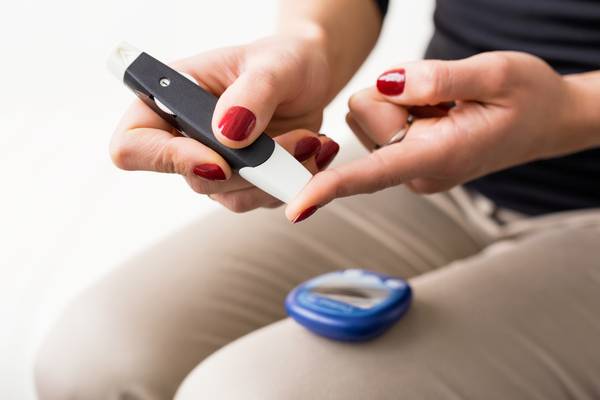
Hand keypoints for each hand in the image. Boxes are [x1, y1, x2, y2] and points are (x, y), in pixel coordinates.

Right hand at [110, 33, 339, 212]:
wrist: (311, 76)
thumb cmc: (284, 60)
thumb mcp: (272, 64)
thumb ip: (251, 94)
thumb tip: (227, 136)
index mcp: (171, 100)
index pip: (132, 147)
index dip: (167, 160)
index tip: (220, 157)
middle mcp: (185, 138)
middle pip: (195, 179)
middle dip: (252, 168)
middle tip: (299, 141)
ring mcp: (214, 163)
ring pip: (233, 196)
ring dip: (278, 177)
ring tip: (312, 141)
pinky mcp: (244, 180)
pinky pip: (261, 198)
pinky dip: (291, 183)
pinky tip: (313, 151)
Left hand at [285, 51, 579, 221]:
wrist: (545, 119)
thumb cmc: (528, 99)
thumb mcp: (497, 75)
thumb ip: (441, 79)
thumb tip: (388, 85)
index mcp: (439, 158)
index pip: (374, 173)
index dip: (332, 187)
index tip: (296, 208)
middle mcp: (416, 171)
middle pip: (364, 118)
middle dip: (396, 96)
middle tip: (448, 98)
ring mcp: (408, 166)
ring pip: (366, 114)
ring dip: (402, 99)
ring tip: (447, 107)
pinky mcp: (403, 155)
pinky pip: (378, 117)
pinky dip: (403, 105)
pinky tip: (437, 112)